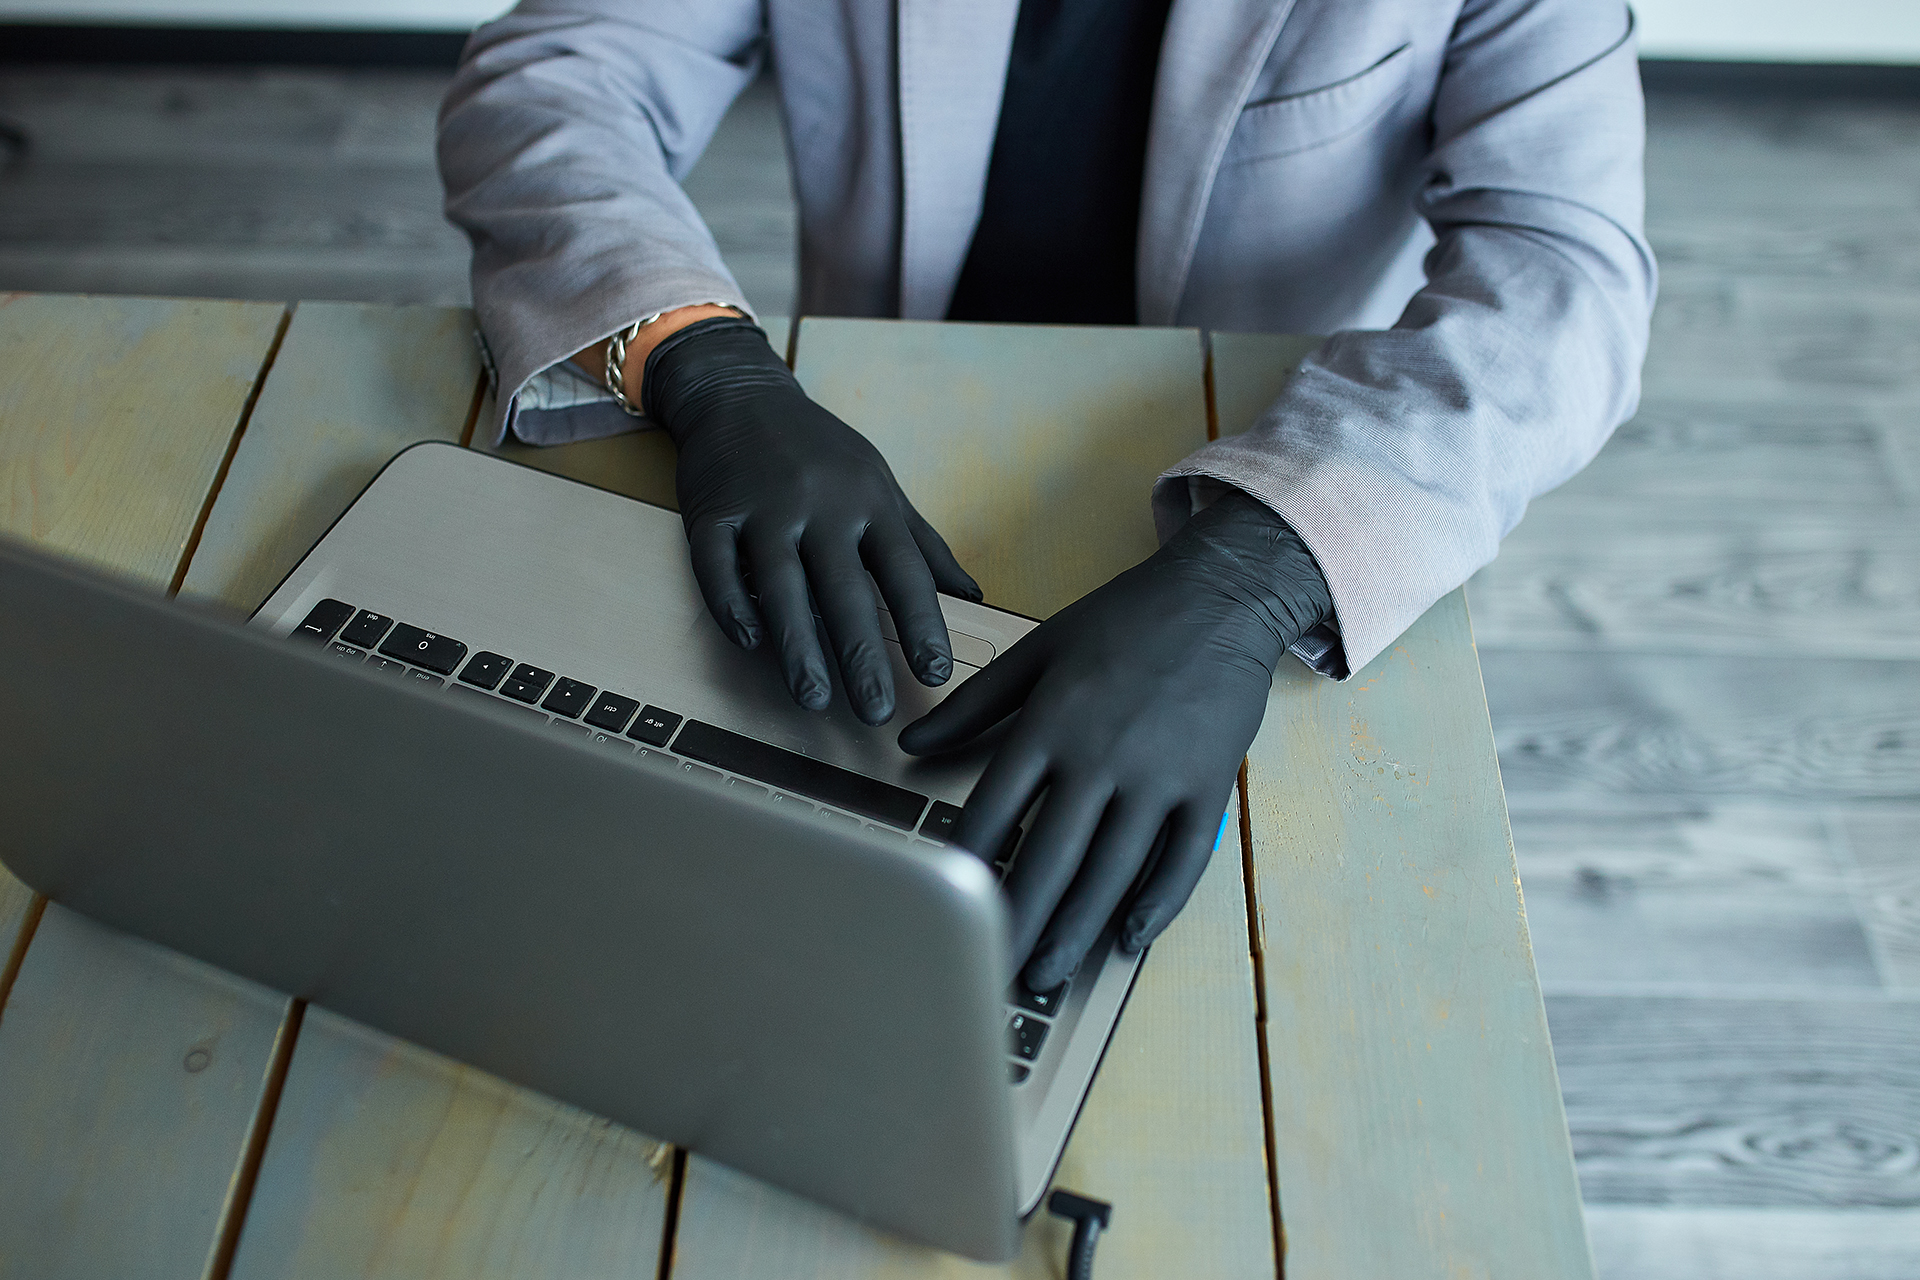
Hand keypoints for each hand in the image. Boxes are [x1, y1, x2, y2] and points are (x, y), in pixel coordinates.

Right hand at [643, 318, 981, 724]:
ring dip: (796, 645)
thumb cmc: (821, 450)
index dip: (921, 624)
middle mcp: (820, 505)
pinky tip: (748, 644)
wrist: (742, 393)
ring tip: (812, 698)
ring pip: (780, 584)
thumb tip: (972, 596)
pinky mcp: (711, 512)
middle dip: (862, 653)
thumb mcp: (881, 483)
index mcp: (870, 502)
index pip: (904, 571)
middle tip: (876, 712)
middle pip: (843, 588)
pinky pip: (716, 567)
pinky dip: (730, 605)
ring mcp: (762, 507)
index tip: (936, 674)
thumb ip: (923, 544)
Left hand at [898, 492, 1331, 989]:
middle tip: (989, 973)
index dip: (967, 865)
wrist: (1218, 597)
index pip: (996, 810)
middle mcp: (1101, 758)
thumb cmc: (1123, 620)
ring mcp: (1159, 777)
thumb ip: (974, 704)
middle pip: (1051, 857)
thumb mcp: (1038, 650)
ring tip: (1045, 973)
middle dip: (1018, 921)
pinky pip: (1183, 860)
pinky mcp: (1208, 788)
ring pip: (1112, 871)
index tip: (944, 905)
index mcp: (1051, 723)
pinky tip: (1128, 937)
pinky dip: (1158, 903)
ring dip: (1077, 929)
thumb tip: (910, 743)